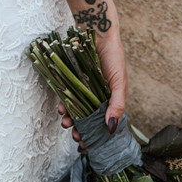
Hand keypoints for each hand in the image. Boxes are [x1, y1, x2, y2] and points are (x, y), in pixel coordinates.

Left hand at [57, 35, 126, 152]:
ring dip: (70, 121)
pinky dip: (64, 106)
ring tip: (66, 124)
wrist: (97, 34)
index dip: (96, 138)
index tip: (88, 147)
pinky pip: (66, 99)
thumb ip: (117, 105)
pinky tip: (62, 109)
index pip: (104, 126)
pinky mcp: (72, 84)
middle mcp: (97, 100)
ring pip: (76, 113)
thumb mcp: (119, 83)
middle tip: (76, 138)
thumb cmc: (113, 58)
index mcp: (111, 103)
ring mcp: (84, 93)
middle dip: (81, 133)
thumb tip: (111, 128)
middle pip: (88, 123)